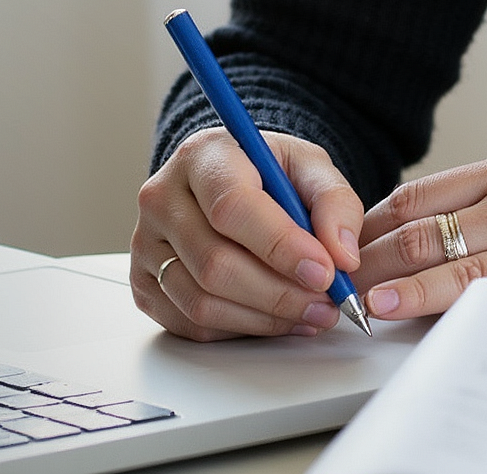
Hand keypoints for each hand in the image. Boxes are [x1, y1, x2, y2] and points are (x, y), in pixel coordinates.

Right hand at [132, 127, 364, 340]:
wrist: (226, 181)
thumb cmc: (266, 171)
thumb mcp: (309, 166)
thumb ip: (335, 202)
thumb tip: (343, 255)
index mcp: (202, 157)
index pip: (233, 207)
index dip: (281, 246)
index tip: (325, 271)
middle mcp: (162, 199)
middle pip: (215, 264)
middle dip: (280, 294)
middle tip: (327, 303)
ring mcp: (146, 245)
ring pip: (201, 302)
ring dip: (264, 319)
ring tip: (311, 313)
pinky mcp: (144, 285)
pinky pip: (191, 324)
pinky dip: (240, 330)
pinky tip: (277, 319)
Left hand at [356, 149, 486, 365]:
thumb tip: (415, 240)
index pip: (420, 194)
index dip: (370, 223)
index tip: (344, 248)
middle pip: (416, 227)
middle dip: (363, 258)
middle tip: (333, 281)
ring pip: (433, 259)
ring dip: (380, 282)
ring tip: (353, 300)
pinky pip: (471, 297)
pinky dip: (421, 304)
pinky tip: (395, 311)